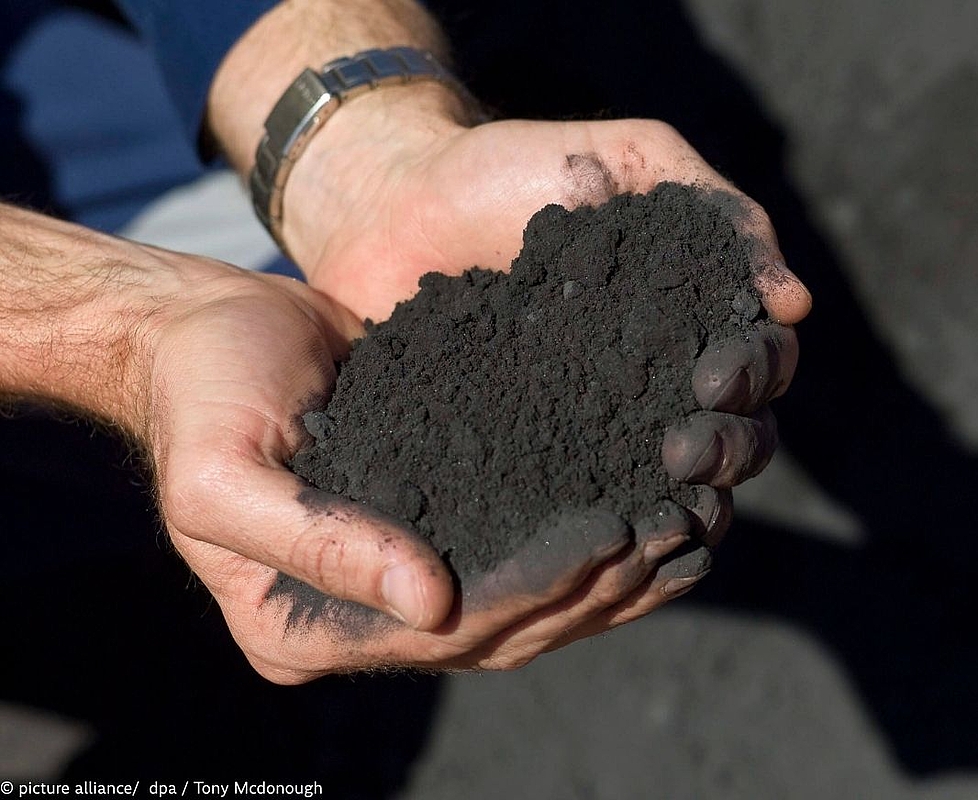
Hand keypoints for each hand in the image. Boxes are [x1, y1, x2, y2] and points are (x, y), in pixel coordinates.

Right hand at [133, 248, 713, 680]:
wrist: (202, 332)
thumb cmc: (200, 395)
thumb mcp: (223, 474)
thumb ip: (319, 544)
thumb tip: (432, 604)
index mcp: (304, 630)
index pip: (450, 634)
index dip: (540, 590)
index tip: (617, 535)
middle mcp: (364, 620)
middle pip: (505, 629)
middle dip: (599, 586)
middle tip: (677, 528)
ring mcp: (401, 580)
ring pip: (530, 599)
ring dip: (613, 571)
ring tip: (687, 521)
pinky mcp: (435, 524)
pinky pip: (523, 541)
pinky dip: (586, 528)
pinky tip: (646, 495)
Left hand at [279, 104, 808, 630]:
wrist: (395, 200)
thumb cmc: (515, 169)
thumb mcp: (634, 161)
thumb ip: (718, 213)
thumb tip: (797, 304)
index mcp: (692, 316)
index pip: (761, 362)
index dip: (754, 376)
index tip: (713, 377)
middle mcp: (658, 381)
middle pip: (734, 438)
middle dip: (726, 450)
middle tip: (683, 449)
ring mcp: (597, 426)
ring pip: (676, 485)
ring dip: (685, 502)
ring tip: (660, 505)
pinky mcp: (532, 459)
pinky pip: (588, 504)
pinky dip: (615, 528)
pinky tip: (613, 540)